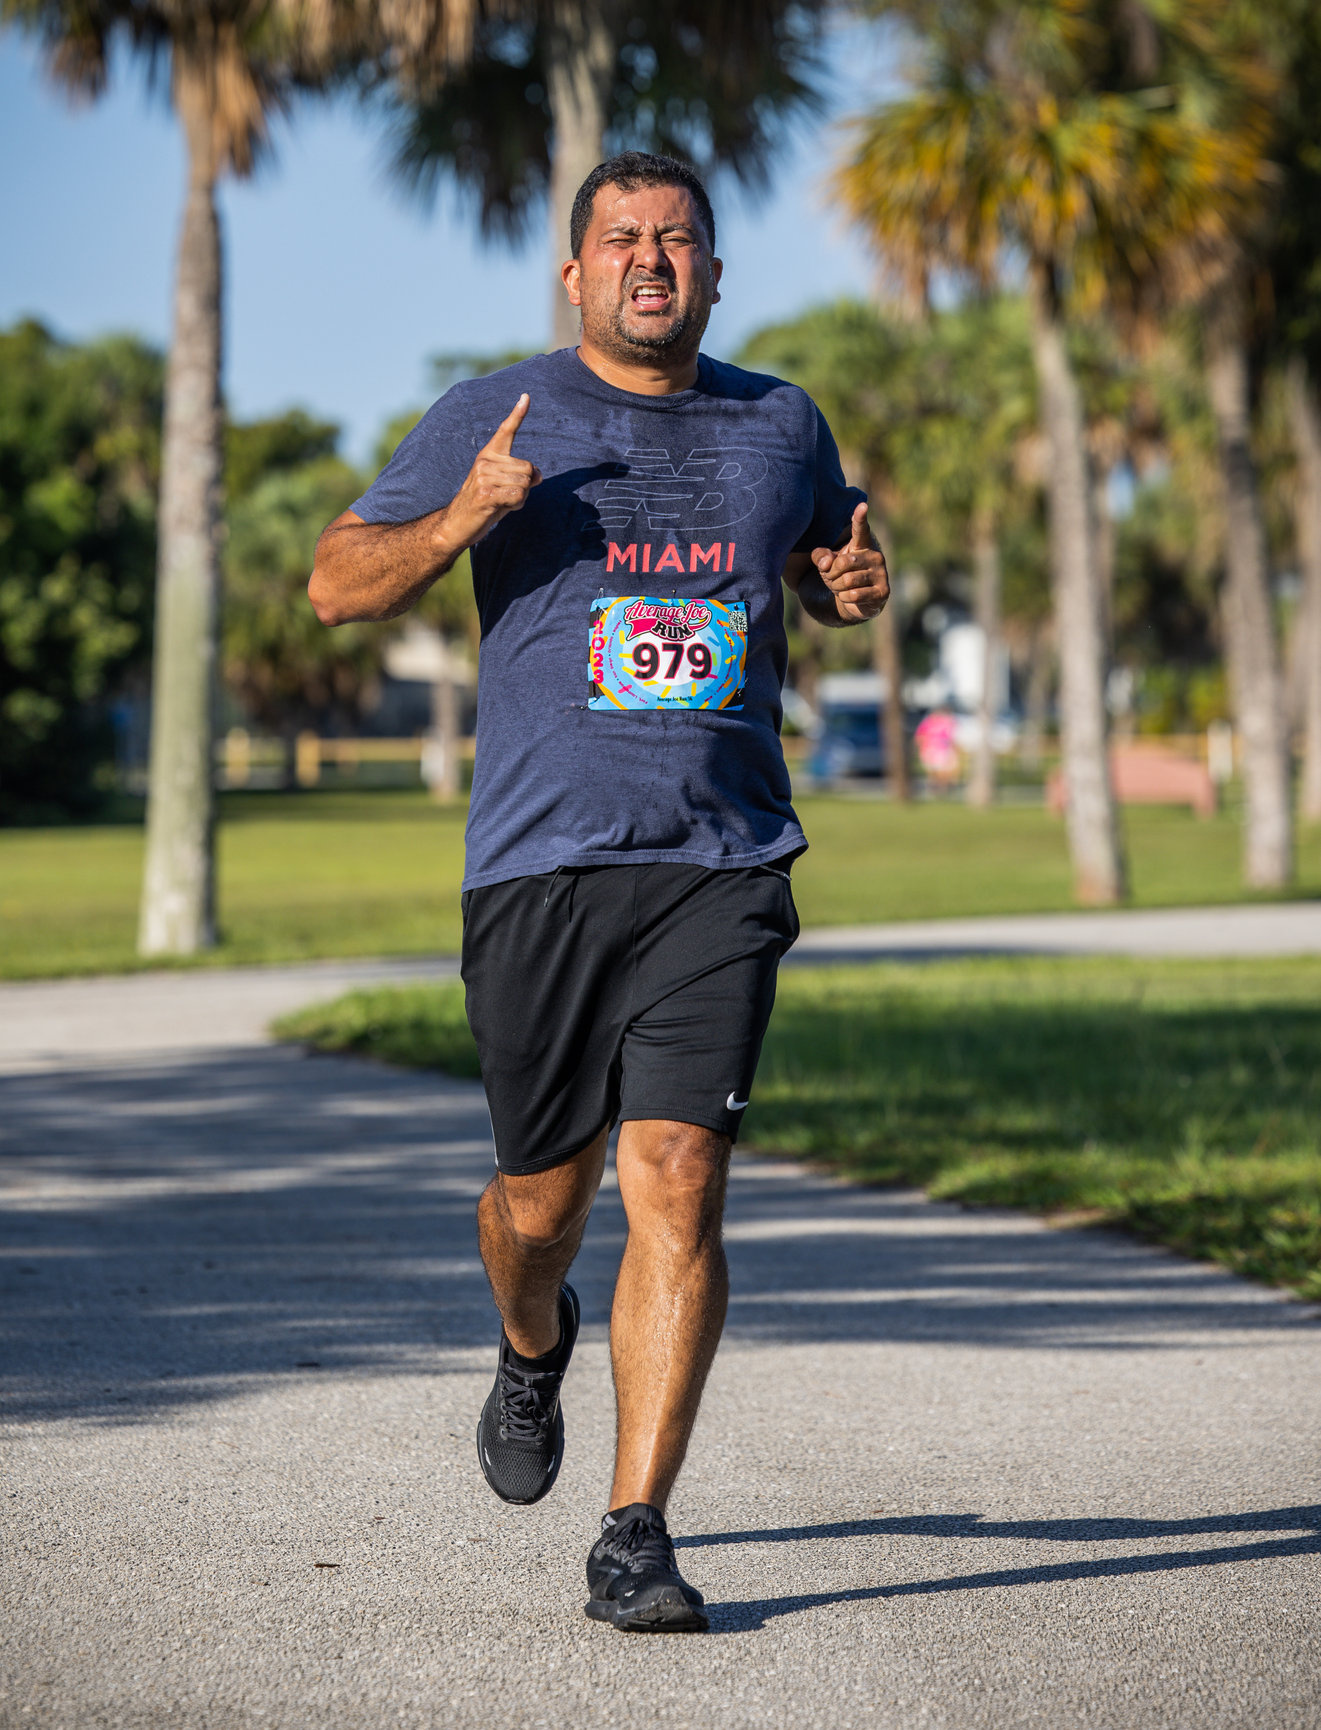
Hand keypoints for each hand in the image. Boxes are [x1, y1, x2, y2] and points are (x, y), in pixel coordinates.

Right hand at [442, 394, 542, 548]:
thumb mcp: (504, 488)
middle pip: (528, 468)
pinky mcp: (485, 493)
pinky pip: (518, 495)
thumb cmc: (483, 506)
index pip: (505, 431)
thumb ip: (521, 478)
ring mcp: (483, 476)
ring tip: (502, 503)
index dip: (517, 414)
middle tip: (507, 497)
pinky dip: (517, 505)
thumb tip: (539, 475)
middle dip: (526, 487)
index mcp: (488, 455)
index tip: (526, 396)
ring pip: (525, 483)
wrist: (455, 525)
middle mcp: (485, 461)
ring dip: (521, 498)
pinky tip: (501, 508)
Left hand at [811, 503, 889, 622]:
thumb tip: (825, 563)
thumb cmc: (841, 576)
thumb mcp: (826, 564)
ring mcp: (881, 573)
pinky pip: (853, 595)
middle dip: (832, 574)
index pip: (860, 529)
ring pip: (847, 581)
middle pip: (844, 563)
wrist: (856, 601)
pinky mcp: (883, 591)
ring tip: (841, 588)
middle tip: (833, 578)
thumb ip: (820, 557)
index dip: (859, 518)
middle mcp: (875, 555)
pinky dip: (844, 598)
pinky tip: (849, 597)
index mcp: (862, 544)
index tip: (862, 505)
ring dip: (837, 588)